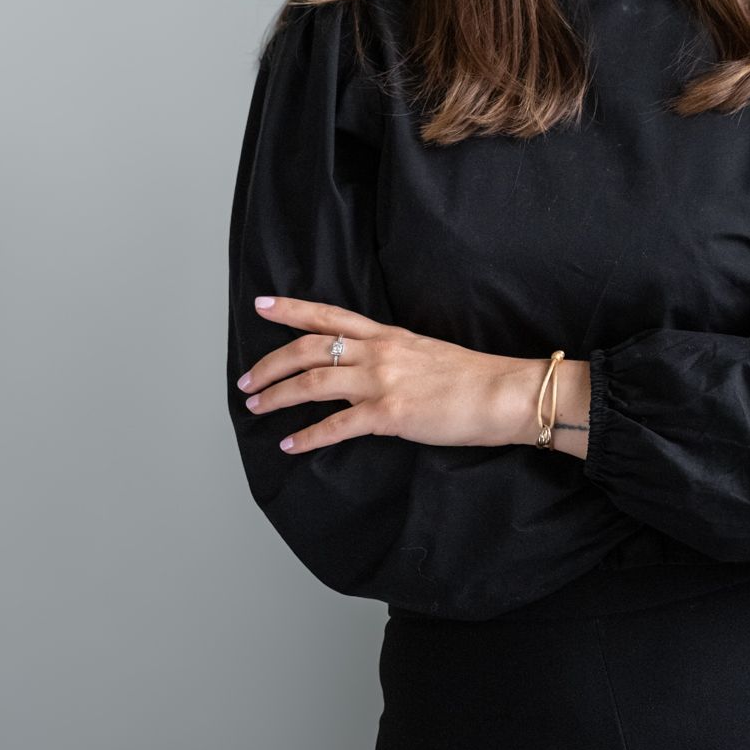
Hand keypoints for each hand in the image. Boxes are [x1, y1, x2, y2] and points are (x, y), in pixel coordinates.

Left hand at [237, 295, 547, 455]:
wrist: (502, 393)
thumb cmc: (472, 377)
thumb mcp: (425, 353)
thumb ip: (393, 357)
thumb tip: (370, 370)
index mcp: (387, 335)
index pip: (329, 315)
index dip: (292, 310)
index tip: (262, 304)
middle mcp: (378, 352)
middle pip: (308, 349)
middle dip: (271, 364)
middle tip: (247, 380)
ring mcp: (381, 382)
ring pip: (312, 383)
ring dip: (278, 396)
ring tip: (256, 408)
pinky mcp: (388, 415)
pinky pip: (336, 426)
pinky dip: (307, 437)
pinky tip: (290, 444)